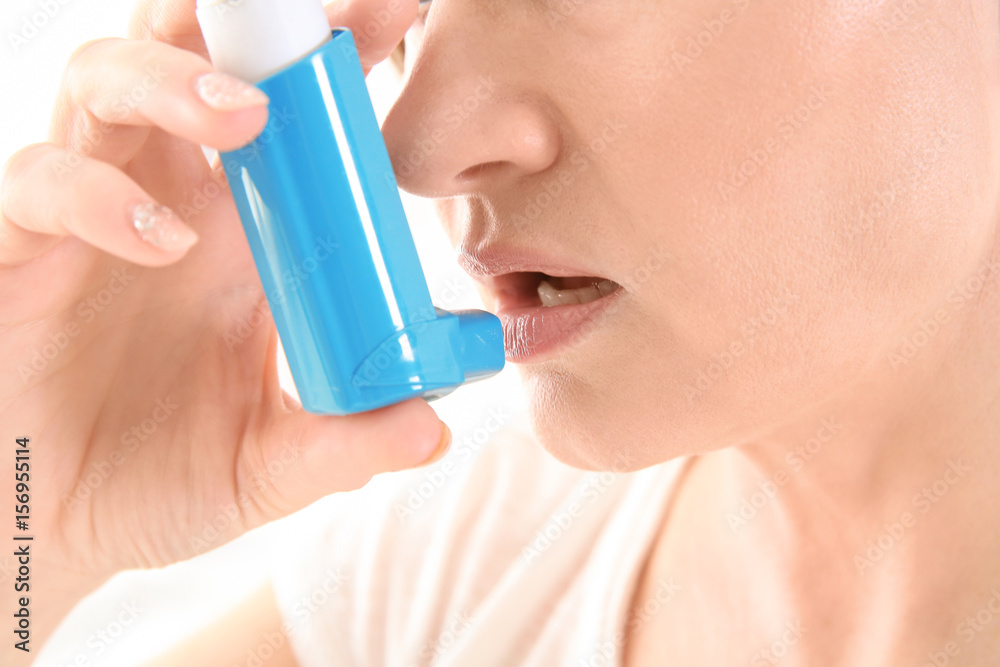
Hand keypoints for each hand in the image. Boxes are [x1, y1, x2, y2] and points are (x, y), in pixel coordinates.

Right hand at [0, 0, 437, 653]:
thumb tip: (434, 429)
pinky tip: (161, 242)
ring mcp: (88, 214)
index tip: (399, 16)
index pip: (290, 114)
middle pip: (192, 55)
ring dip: (175, 80)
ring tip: (245, 117)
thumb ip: (341, 446)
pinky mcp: (18, 250)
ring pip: (105, 82)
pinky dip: (99, 195)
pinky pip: (41, 182)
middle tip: (326, 19)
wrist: (50, 526)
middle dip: (248, 22)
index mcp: (244, 231)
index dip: (333, 53)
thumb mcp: (267, 466)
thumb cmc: (159, 478)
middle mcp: (168, 199)